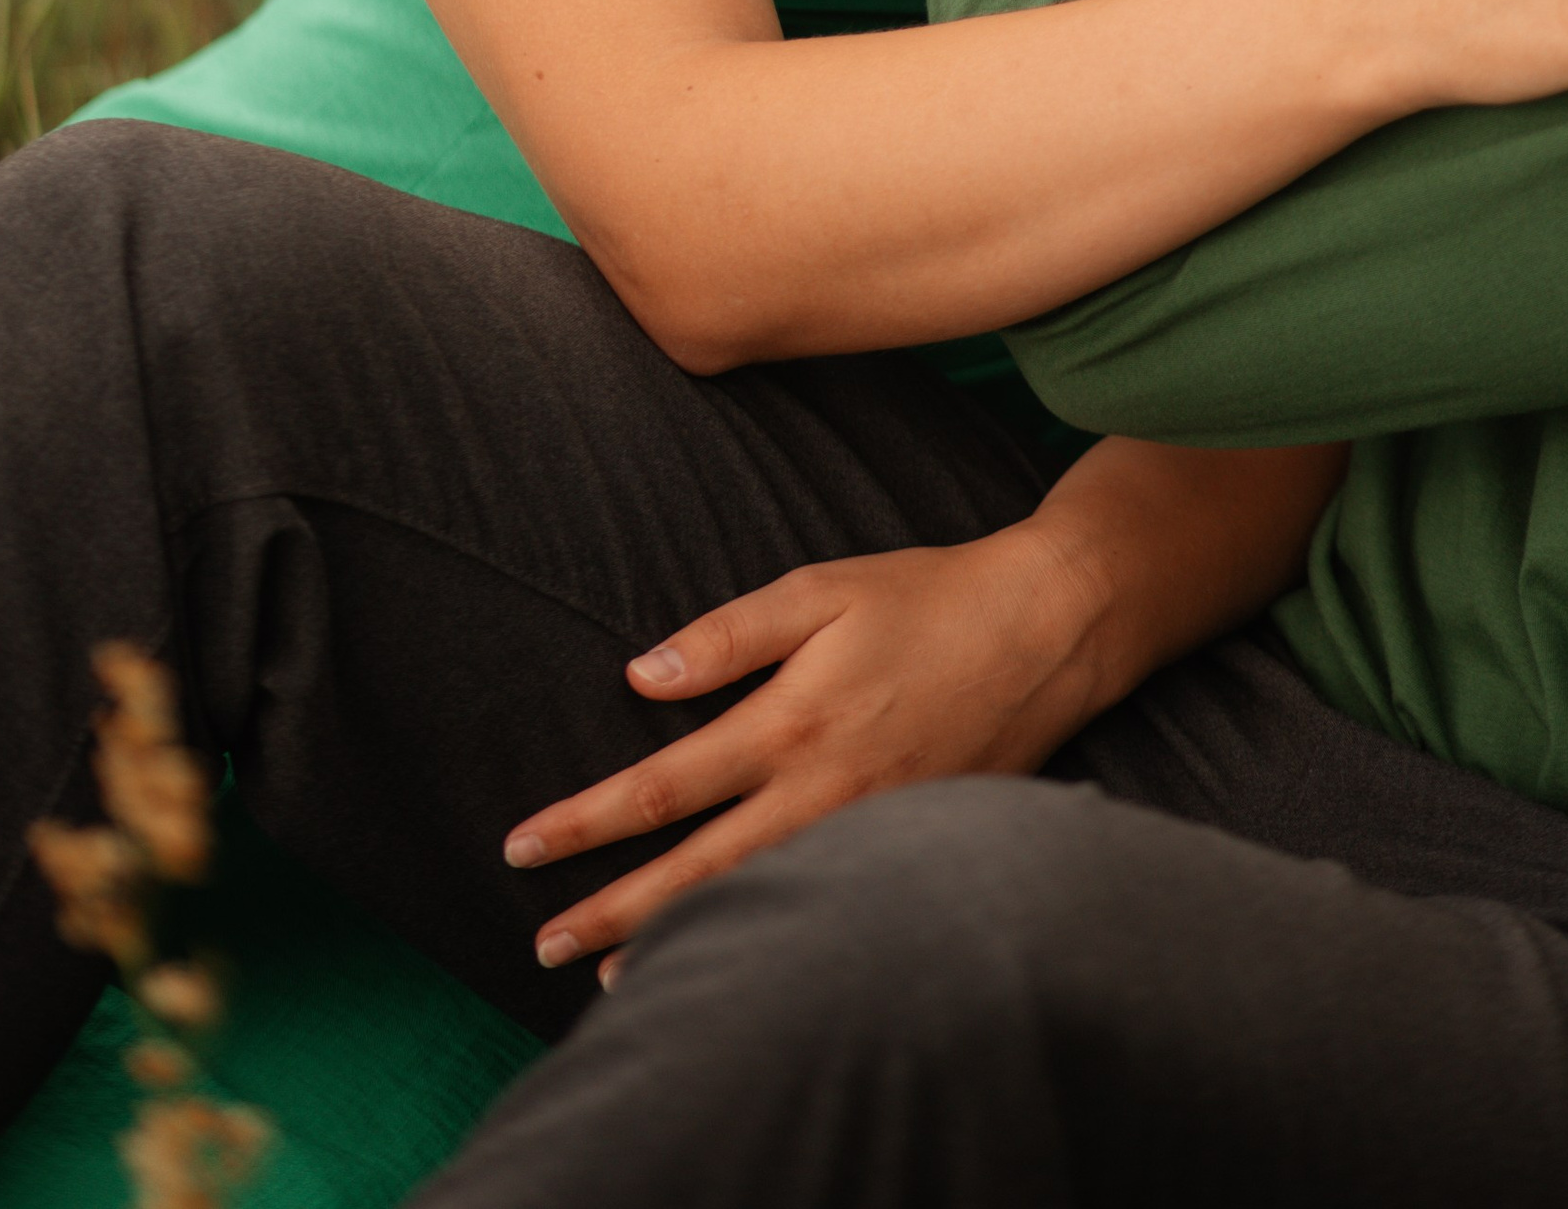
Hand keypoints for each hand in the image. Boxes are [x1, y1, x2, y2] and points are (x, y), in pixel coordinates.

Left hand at [503, 521, 1114, 980]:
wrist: (1046, 629)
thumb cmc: (928, 597)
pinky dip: (761, 933)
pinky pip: (815, 901)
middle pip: (694, 869)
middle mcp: (820, 790)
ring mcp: (865, 828)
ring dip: (676, 939)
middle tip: (541, 944)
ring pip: (753, 900)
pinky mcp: (904, 843)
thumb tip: (640, 676)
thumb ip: (727, 634)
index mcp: (789, 721)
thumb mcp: (821, 588)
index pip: (662, 787)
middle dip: (610, 911)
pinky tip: (731, 949)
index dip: (586, 822)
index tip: (521, 846)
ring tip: (607, 979)